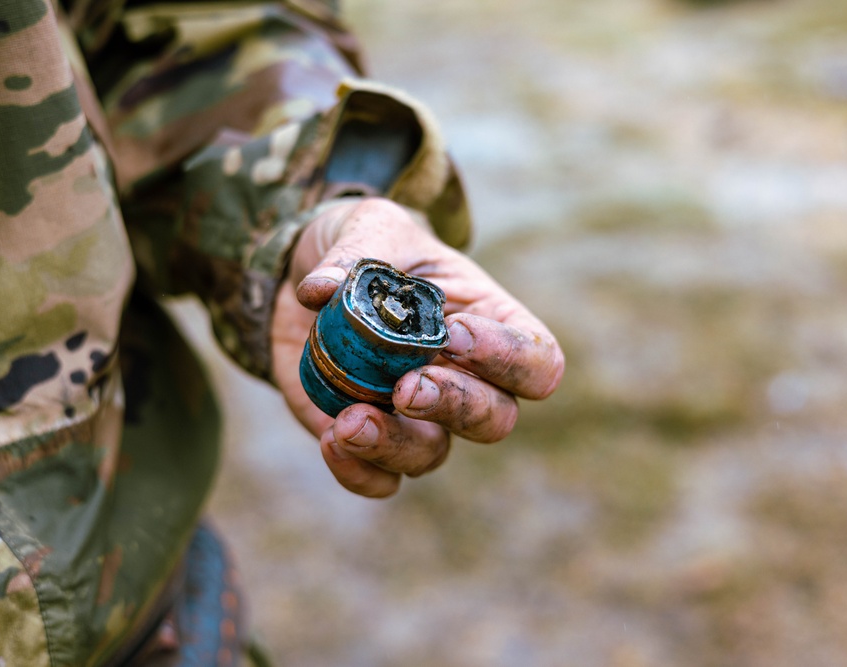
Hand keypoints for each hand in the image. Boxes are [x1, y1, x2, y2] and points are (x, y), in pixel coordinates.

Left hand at [272, 198, 563, 496]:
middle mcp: (463, 379)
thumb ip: (357, 252)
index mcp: (487, 323)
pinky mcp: (367, 438)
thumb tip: (321, 289)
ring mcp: (416, 417)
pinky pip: (379, 479)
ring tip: (348, 421)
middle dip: (455, 407)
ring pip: (431, 454)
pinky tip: (329, 437)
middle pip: (494, 420)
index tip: (454, 333)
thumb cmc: (364, 247)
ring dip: (395, 444)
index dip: (507, 358)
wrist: (309, 281)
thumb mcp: (369, 226)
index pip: (536, 360)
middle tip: (406, 388)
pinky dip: (358, 471)